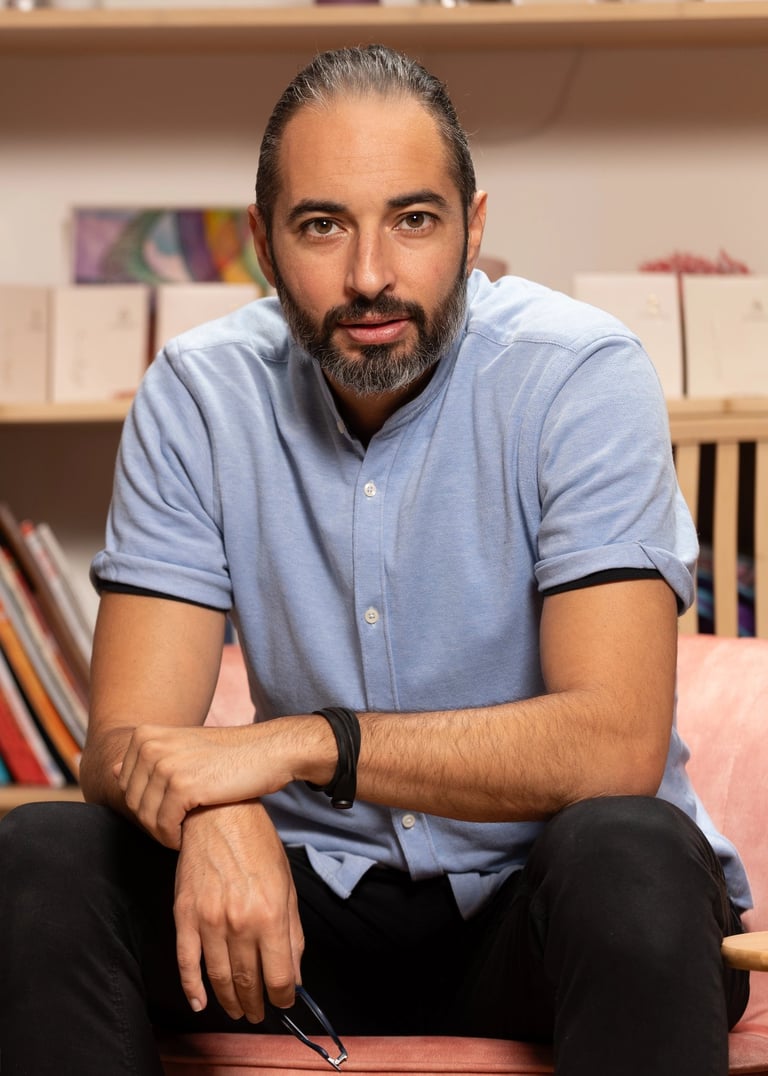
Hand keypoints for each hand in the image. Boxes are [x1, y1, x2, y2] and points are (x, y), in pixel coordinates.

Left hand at [114, 723, 292, 847]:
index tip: (170, 812)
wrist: (267, 751)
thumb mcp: (183, 747)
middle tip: (177, 828)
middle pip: (133, 802)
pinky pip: (164, 826)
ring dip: (163, 833)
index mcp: (144, 735)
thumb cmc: (228, 754)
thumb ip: (148, 759)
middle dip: (153, 822)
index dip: (146, 805)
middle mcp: (149, 746)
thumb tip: (111, 769)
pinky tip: (188, 837)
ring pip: (146, 817)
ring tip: (183, 833)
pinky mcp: (182, 786)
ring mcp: (164, 764)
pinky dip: (174, 838)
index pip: (125, 785)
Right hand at [174, 802, 303, 1020]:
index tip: (284, 1002)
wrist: (219, 814)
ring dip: (229, 1001)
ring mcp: (208, 920)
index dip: (283, 996)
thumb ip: (292, 932)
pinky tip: (201, 1002)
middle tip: (257, 1013)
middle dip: (255, 1004)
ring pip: (218, 978)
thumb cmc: (258, 844)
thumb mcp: (286, 884)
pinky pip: (186, 961)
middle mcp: (239, 922)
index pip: (278, 976)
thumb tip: (294, 973)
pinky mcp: (184, 915)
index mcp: (270, 915)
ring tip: (237, 1010)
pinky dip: (192, 987)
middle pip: (247, 982)